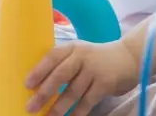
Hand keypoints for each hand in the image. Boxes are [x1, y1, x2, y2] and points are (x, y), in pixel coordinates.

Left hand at [25, 41, 139, 115]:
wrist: (128, 57)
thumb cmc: (96, 58)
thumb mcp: (79, 53)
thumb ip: (63, 63)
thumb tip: (37, 85)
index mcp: (72, 47)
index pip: (52, 56)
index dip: (39, 70)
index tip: (27, 84)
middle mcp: (82, 56)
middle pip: (61, 75)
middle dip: (45, 92)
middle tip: (31, 106)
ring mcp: (94, 70)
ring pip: (73, 92)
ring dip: (58, 107)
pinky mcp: (105, 84)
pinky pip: (87, 102)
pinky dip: (77, 113)